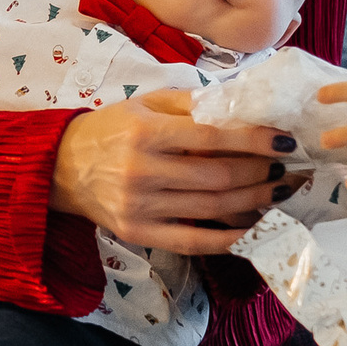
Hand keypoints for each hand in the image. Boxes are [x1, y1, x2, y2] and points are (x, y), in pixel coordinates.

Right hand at [51, 88, 304, 253]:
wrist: (60, 167)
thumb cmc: (110, 130)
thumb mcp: (144, 105)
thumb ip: (190, 105)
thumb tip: (243, 107)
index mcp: (145, 132)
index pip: (212, 137)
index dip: (254, 140)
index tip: (284, 141)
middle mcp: (142, 170)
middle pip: (218, 176)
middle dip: (260, 172)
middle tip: (286, 168)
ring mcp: (140, 206)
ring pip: (212, 208)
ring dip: (254, 202)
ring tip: (278, 192)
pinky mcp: (138, 233)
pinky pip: (193, 241)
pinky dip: (228, 239)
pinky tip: (255, 230)